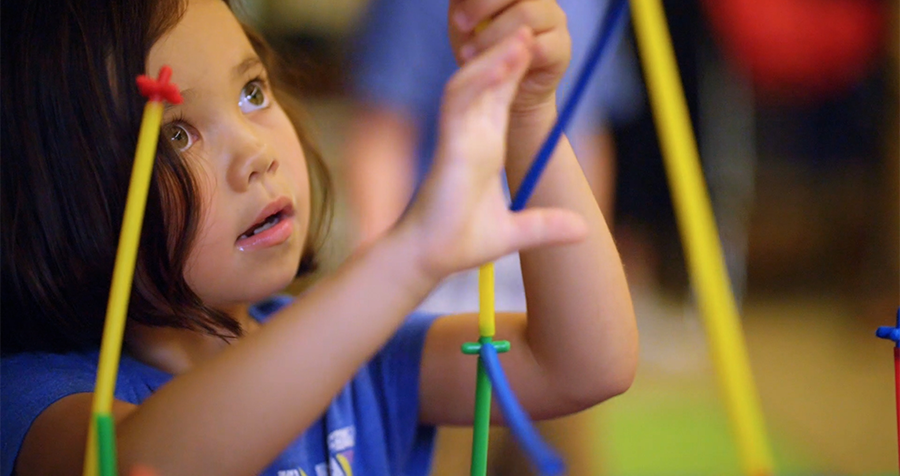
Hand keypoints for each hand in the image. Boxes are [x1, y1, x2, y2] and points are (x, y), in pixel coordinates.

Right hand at [397, 30, 586, 280]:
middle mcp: (471, 137)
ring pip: (473, 85)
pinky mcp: (448, 147)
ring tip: (519, 36)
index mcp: (485, 147)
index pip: (502, 99)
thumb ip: (546, 227)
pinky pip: (458, 104)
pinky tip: (497, 65)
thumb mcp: (517, 234)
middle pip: (489, 83)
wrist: (430, 259)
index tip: (533, 48)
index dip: (515, 72)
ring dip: (495, 60)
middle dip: (507, 54)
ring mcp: (458, 139)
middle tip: (529, 25)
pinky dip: (476, 82)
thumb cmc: (460, 242)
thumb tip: (583, 232)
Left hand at [447, 0, 570, 114]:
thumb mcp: (466, 22)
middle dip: (482, 4)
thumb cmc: (483, 49)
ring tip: (469, 53)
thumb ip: (464, 2)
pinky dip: (512, 57)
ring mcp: (554, 19)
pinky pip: (540, 46)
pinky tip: (496, 66)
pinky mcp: (561, 47)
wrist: (504, 88)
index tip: (457, 12)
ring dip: (492, 35)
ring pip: (527, 15)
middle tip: (461, 25)